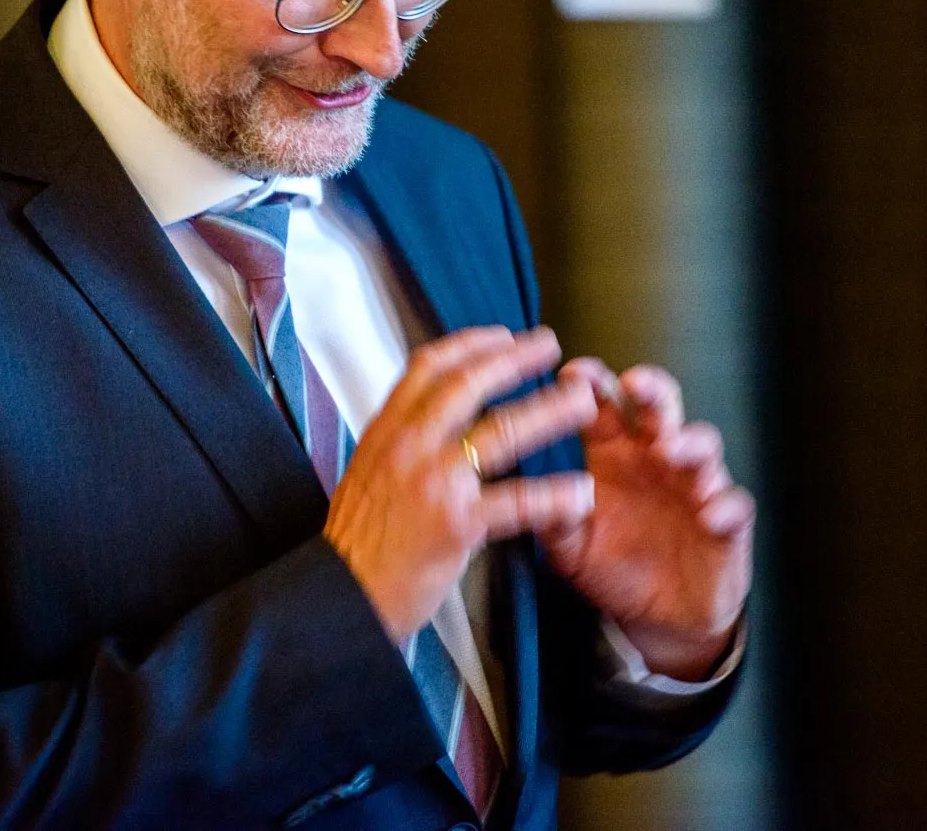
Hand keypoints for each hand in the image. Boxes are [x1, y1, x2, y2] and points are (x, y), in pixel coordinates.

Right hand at [324, 326, 598, 643]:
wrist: (343, 593)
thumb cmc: (357, 540)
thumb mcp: (368, 470)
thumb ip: (401, 439)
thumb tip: (432, 416)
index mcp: (386, 430)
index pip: (429, 366)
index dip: (470, 344)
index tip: (502, 335)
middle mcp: (409, 446)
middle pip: (469, 385)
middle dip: (515, 359)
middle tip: (550, 346)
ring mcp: (434, 482)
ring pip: (502, 432)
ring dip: (549, 412)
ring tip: (583, 404)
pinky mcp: (457, 524)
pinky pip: (517, 502)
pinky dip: (554, 495)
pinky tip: (581, 492)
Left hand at [542, 360, 753, 680]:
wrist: (659, 617)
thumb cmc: (611, 566)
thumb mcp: (568, 547)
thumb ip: (549, 518)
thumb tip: (518, 495)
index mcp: (614, 454)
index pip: (605, 406)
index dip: (593, 384)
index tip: (573, 373)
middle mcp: (656, 459)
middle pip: (659, 408)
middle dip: (650, 390)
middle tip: (634, 384)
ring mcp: (695, 486)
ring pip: (703, 447)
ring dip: (688, 443)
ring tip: (669, 451)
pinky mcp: (727, 522)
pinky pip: (734, 506)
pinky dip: (724, 507)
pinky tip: (710, 515)